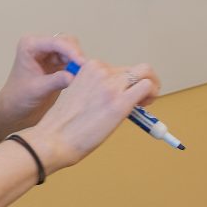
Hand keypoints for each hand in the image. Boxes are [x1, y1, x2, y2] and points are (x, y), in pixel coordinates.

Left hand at [0, 34, 84, 137]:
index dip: (71, 51)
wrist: (13, 108)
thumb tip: (75, 76)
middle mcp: (39, 45)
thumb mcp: (38, 89)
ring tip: (84, 75)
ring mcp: (48, 54)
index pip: (55, 42)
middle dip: (76, 54)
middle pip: (66, 42)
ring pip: (71, 51)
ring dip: (78, 61)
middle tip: (86, 70)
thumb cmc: (18, 97)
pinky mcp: (55, 63)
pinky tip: (81, 77)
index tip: (82, 63)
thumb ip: (56, 81)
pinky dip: (77, 67)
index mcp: (30, 45)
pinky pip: (72, 61)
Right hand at [24, 60, 160, 172]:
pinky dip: (152, 94)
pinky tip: (145, 106)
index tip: (124, 93)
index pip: (116, 68)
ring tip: (145, 103)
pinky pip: (146, 87)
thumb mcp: (77, 94)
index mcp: (87, 68)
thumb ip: (96, 89)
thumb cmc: (62, 123)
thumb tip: (118, 94)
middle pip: (134, 69)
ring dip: (151, 87)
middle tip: (142, 99)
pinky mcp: (120, 102)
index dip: (125, 81)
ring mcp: (110, 86)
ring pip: (145, 73)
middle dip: (142, 82)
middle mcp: (100, 72)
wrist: (55, 138)